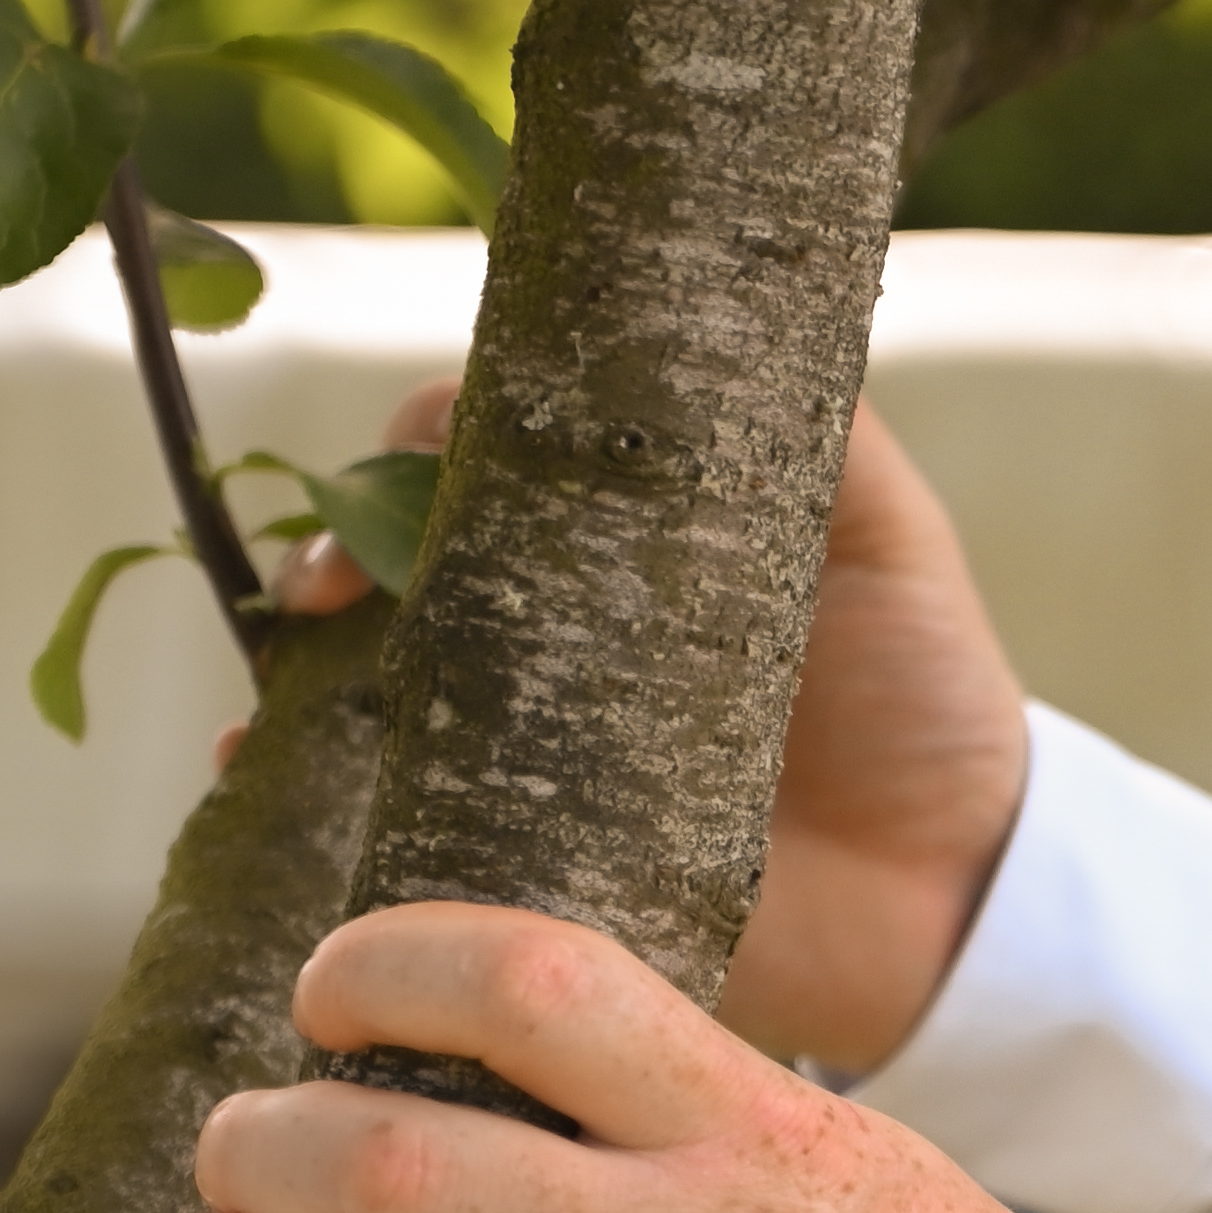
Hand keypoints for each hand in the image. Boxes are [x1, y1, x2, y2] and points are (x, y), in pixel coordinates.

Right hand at [270, 386, 1029, 1075]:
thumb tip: (758, 317)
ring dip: (294, 653)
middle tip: (327, 576)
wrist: (958, 895)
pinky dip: (296, 780)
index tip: (414, 442)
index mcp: (636, 540)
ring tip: (286, 655)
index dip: (436, 431)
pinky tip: (253, 768)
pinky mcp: (521, 849)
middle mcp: (566, 625)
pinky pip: (379, 805)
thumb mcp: (890, 541)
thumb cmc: (929, 698)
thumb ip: (832, 437)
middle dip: (340, 540)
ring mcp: (532, 735)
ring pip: (368, 667)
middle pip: (406, 549)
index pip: (499, 446)